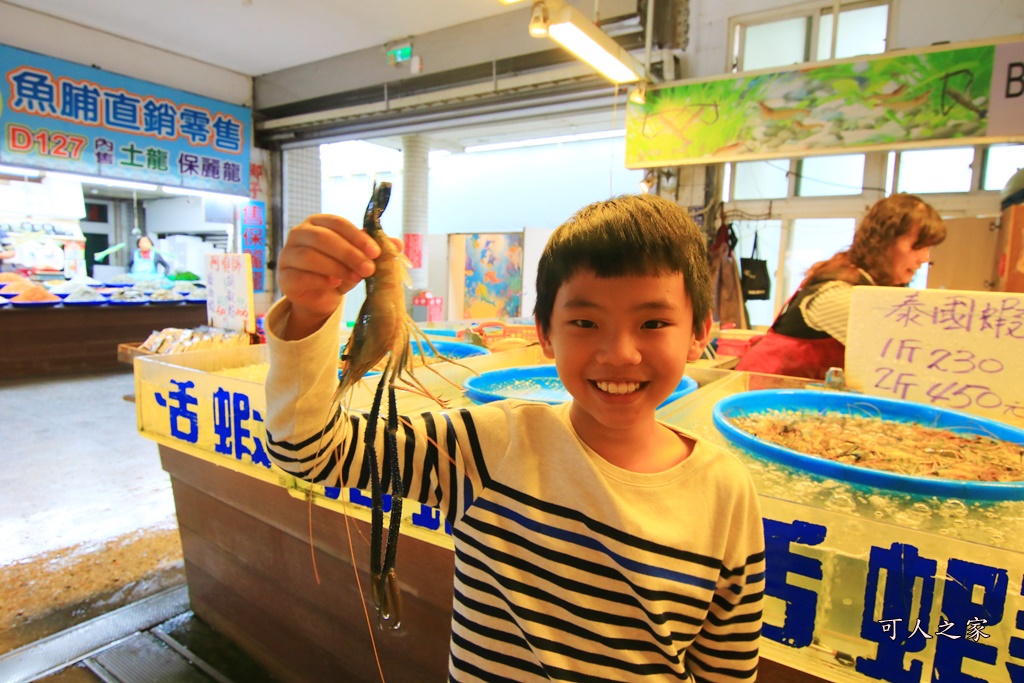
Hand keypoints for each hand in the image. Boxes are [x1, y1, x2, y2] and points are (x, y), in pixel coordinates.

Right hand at [276, 214, 400, 338]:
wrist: (321, 299)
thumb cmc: (340, 271)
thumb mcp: (359, 259)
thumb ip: (375, 250)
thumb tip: (398, 244)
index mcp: (318, 223)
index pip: (337, 223)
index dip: (358, 237)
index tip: (376, 253)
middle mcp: (299, 234)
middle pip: (323, 238)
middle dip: (349, 254)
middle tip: (369, 269)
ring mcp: (288, 255)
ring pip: (310, 256)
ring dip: (337, 267)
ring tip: (356, 278)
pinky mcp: (285, 276)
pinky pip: (301, 275)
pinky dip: (321, 279)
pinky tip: (335, 284)